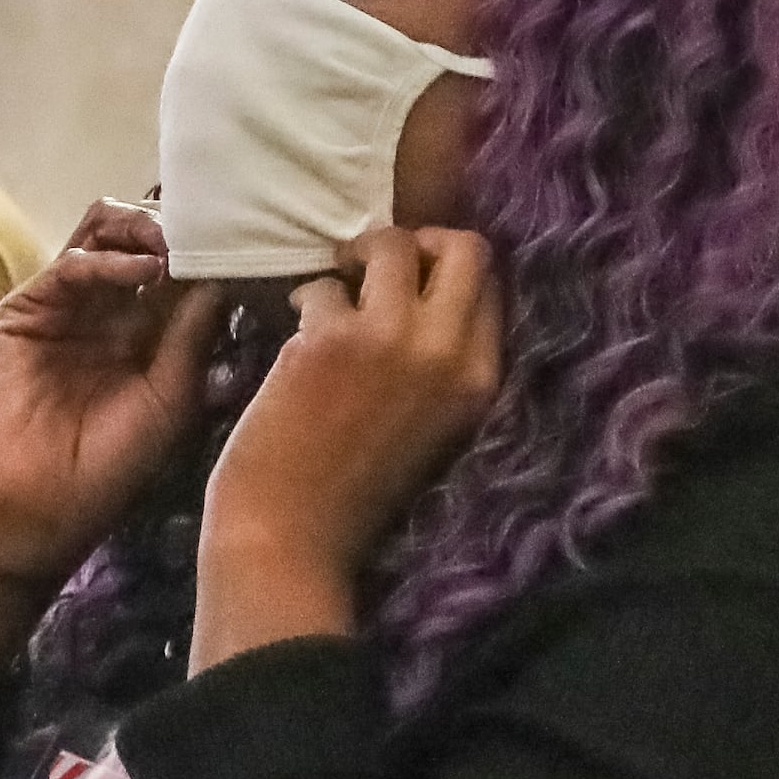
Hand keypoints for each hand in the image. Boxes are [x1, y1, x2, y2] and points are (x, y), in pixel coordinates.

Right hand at [0, 199, 227, 584]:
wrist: (42, 506)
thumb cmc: (113, 466)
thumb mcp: (173, 397)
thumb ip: (192, 335)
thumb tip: (224, 275)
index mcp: (146, 334)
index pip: (178, 271)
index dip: (205, 251)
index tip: (242, 240)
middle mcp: (106, 313)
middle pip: (138, 241)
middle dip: (172, 229)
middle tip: (203, 232)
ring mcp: (62, 309)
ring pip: (100, 237)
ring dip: (139, 229)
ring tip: (171, 244)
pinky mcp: (22, 314)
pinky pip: (68, 268)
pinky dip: (107, 260)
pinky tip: (142, 271)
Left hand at [194, 226, 502, 668]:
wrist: (292, 538)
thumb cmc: (353, 492)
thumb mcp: (431, 426)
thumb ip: (439, 365)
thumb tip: (422, 298)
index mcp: (482, 380)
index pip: (491, 287)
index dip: (447, 271)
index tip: (410, 282)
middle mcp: (448, 352)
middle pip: (464, 247)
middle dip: (416, 241)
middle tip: (372, 267)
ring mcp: (391, 340)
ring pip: (390, 245)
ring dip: (352, 260)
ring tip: (327, 295)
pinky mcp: (329, 340)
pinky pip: (321, 285)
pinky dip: (301, 302)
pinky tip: (287, 337)